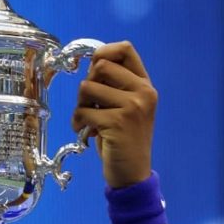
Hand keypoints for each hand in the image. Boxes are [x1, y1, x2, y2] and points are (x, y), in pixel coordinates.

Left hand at [72, 42, 156, 188]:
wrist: (132, 174)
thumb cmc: (124, 140)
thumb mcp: (127, 108)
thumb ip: (115, 86)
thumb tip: (92, 65)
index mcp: (145, 85)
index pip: (125, 49)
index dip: (103, 53)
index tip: (93, 72)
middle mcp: (143, 92)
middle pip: (101, 66)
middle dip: (86, 83)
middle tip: (87, 103)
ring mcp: (132, 107)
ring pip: (88, 87)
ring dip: (79, 104)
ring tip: (85, 120)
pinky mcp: (117, 122)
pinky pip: (84, 111)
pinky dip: (77, 121)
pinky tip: (83, 131)